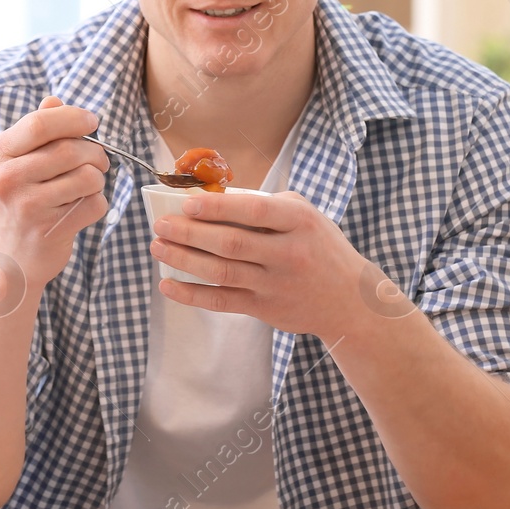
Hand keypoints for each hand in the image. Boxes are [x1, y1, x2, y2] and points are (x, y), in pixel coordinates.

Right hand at [0, 96, 108, 285]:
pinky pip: (95, 204)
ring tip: (87, 185)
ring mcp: (29, 207)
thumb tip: (55, 100)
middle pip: (71, 150)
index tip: (91, 122)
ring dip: (98, 179)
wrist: (8, 256)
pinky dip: (97, 203)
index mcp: (0, 153)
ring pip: (88, 177)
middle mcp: (9, 179)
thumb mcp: (16, 162)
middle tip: (97, 161)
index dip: (74, 118)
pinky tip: (82, 207)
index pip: (41, 123)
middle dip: (95, 153)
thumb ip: (36, 130)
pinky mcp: (51, 231)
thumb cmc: (19, 201)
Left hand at [150, 191, 408, 337]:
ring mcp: (276, 285)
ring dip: (184, 260)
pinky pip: (222, 301)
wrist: (351, 301)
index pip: (255, 211)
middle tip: (161, 225)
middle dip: (189, 233)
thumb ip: (267, 206)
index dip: (219, 207)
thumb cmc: (320, 248)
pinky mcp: (265, 309)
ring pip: (222, 272)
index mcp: (300, 222)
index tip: (188, 204)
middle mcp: (289, 254)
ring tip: (158, 248)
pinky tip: (169, 284)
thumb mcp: (306, 217)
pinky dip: (192, 294)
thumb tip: (215, 199)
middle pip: (231, 243)